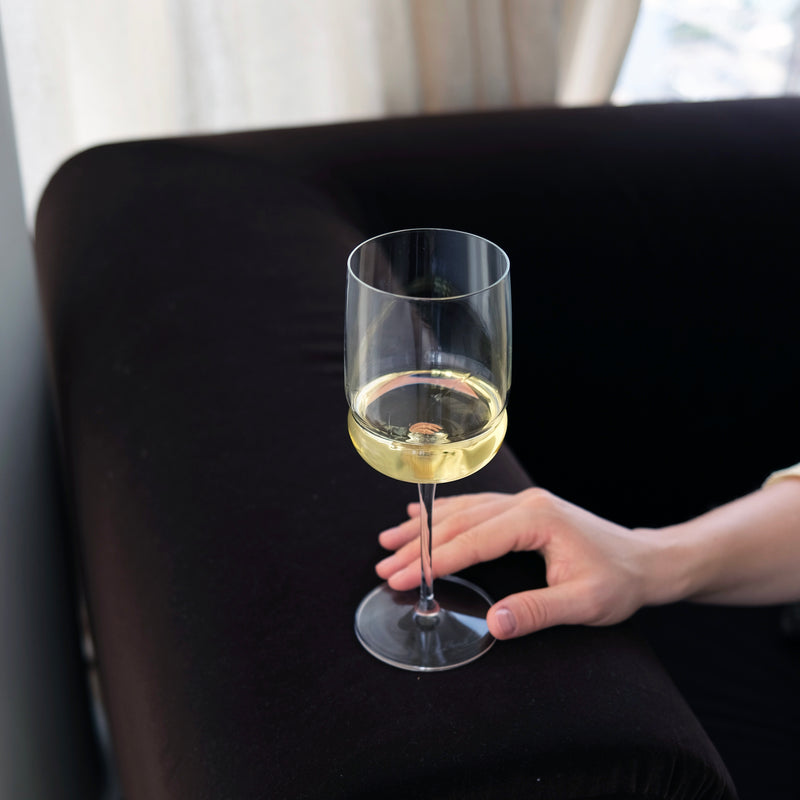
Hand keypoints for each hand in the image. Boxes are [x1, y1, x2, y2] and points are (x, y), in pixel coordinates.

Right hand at [376, 488, 665, 639]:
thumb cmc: (619, 583)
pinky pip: (476, 508)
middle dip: (419, 546)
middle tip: (384, 566)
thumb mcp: (584, 604)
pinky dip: (445, 515)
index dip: (435, 561)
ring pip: (463, 511)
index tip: (403, 578)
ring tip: (388, 541)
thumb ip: (537, 611)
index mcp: (537, 520)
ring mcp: (524, 503)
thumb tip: (492, 623)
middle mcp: (525, 504)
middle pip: (461, 522)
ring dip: (425, 527)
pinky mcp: (524, 509)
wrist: (646, 562)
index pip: (474, 540)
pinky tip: (422, 516)